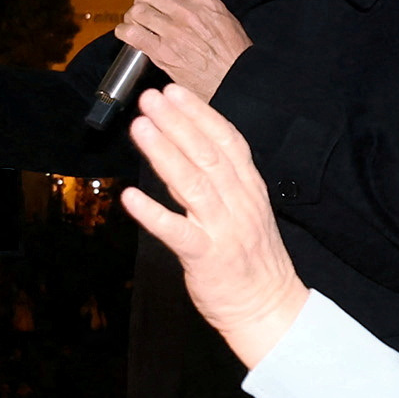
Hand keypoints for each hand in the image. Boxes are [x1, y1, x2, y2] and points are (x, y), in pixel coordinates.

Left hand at [114, 0, 252, 93]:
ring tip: (137, 23)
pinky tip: (129, 34)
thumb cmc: (232, 52)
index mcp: (203, 2)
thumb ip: (199, 2)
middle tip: (144, 8)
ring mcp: (172, 33)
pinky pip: (132, 34)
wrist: (234, 79)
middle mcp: (186, 13)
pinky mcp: (161, 53)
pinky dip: (125, 32)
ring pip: (137, 11)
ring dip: (133, 16)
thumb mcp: (222, 16)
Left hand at [118, 84, 308, 366]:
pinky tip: (129, 197)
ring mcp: (223, 229)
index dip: (199, 114)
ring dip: (164, 152)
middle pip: (207, 154)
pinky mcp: (206, 257)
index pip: (226, 140)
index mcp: (249, 188)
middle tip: (150, 98)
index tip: (175, 91)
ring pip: (192, 184)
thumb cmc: (251, 257)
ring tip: (140, 128)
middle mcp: (238, 202)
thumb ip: (224, 178)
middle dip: (177, 123)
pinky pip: (177, 232)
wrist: (269, 306)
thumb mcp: (246, 208)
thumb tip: (192, 144)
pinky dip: (153, 213)